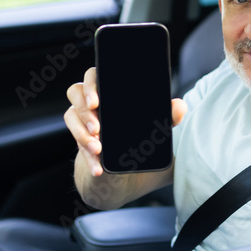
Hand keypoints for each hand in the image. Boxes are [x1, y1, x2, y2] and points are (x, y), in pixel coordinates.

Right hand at [65, 67, 186, 177]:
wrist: (125, 174)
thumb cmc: (140, 142)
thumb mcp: (156, 132)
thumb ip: (168, 118)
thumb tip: (179, 106)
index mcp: (109, 92)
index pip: (94, 76)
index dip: (91, 84)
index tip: (97, 101)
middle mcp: (92, 103)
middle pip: (75, 91)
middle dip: (85, 110)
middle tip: (98, 128)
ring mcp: (83, 121)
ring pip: (71, 116)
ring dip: (82, 134)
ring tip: (98, 148)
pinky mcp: (80, 141)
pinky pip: (75, 144)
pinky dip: (88, 158)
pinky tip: (99, 168)